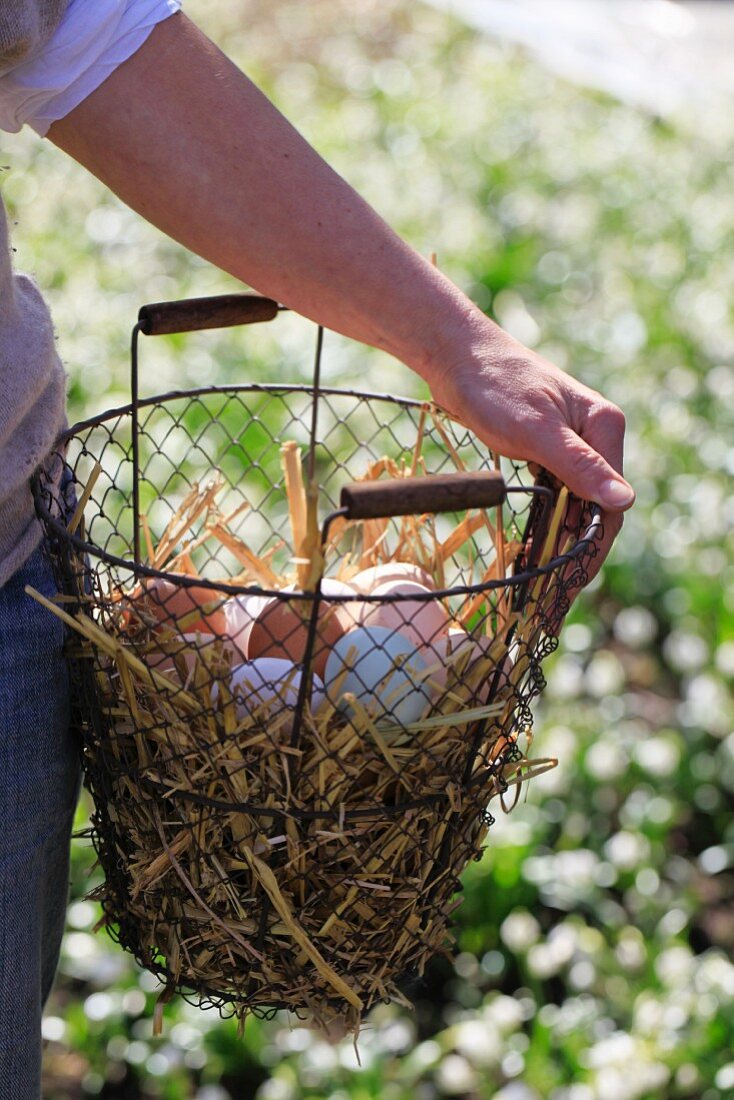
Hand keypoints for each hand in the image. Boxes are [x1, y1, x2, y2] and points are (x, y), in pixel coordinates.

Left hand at [429, 318, 633, 587]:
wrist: (455, 356)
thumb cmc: (494, 386)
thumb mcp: (536, 430)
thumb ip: (578, 466)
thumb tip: (624, 502)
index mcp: (604, 426)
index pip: (610, 500)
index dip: (593, 544)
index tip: (571, 581)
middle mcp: (595, 435)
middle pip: (595, 505)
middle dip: (576, 548)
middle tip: (553, 593)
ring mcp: (571, 443)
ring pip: (574, 503)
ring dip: (561, 539)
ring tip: (542, 580)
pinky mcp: (546, 450)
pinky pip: (555, 495)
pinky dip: (546, 522)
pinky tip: (532, 549)